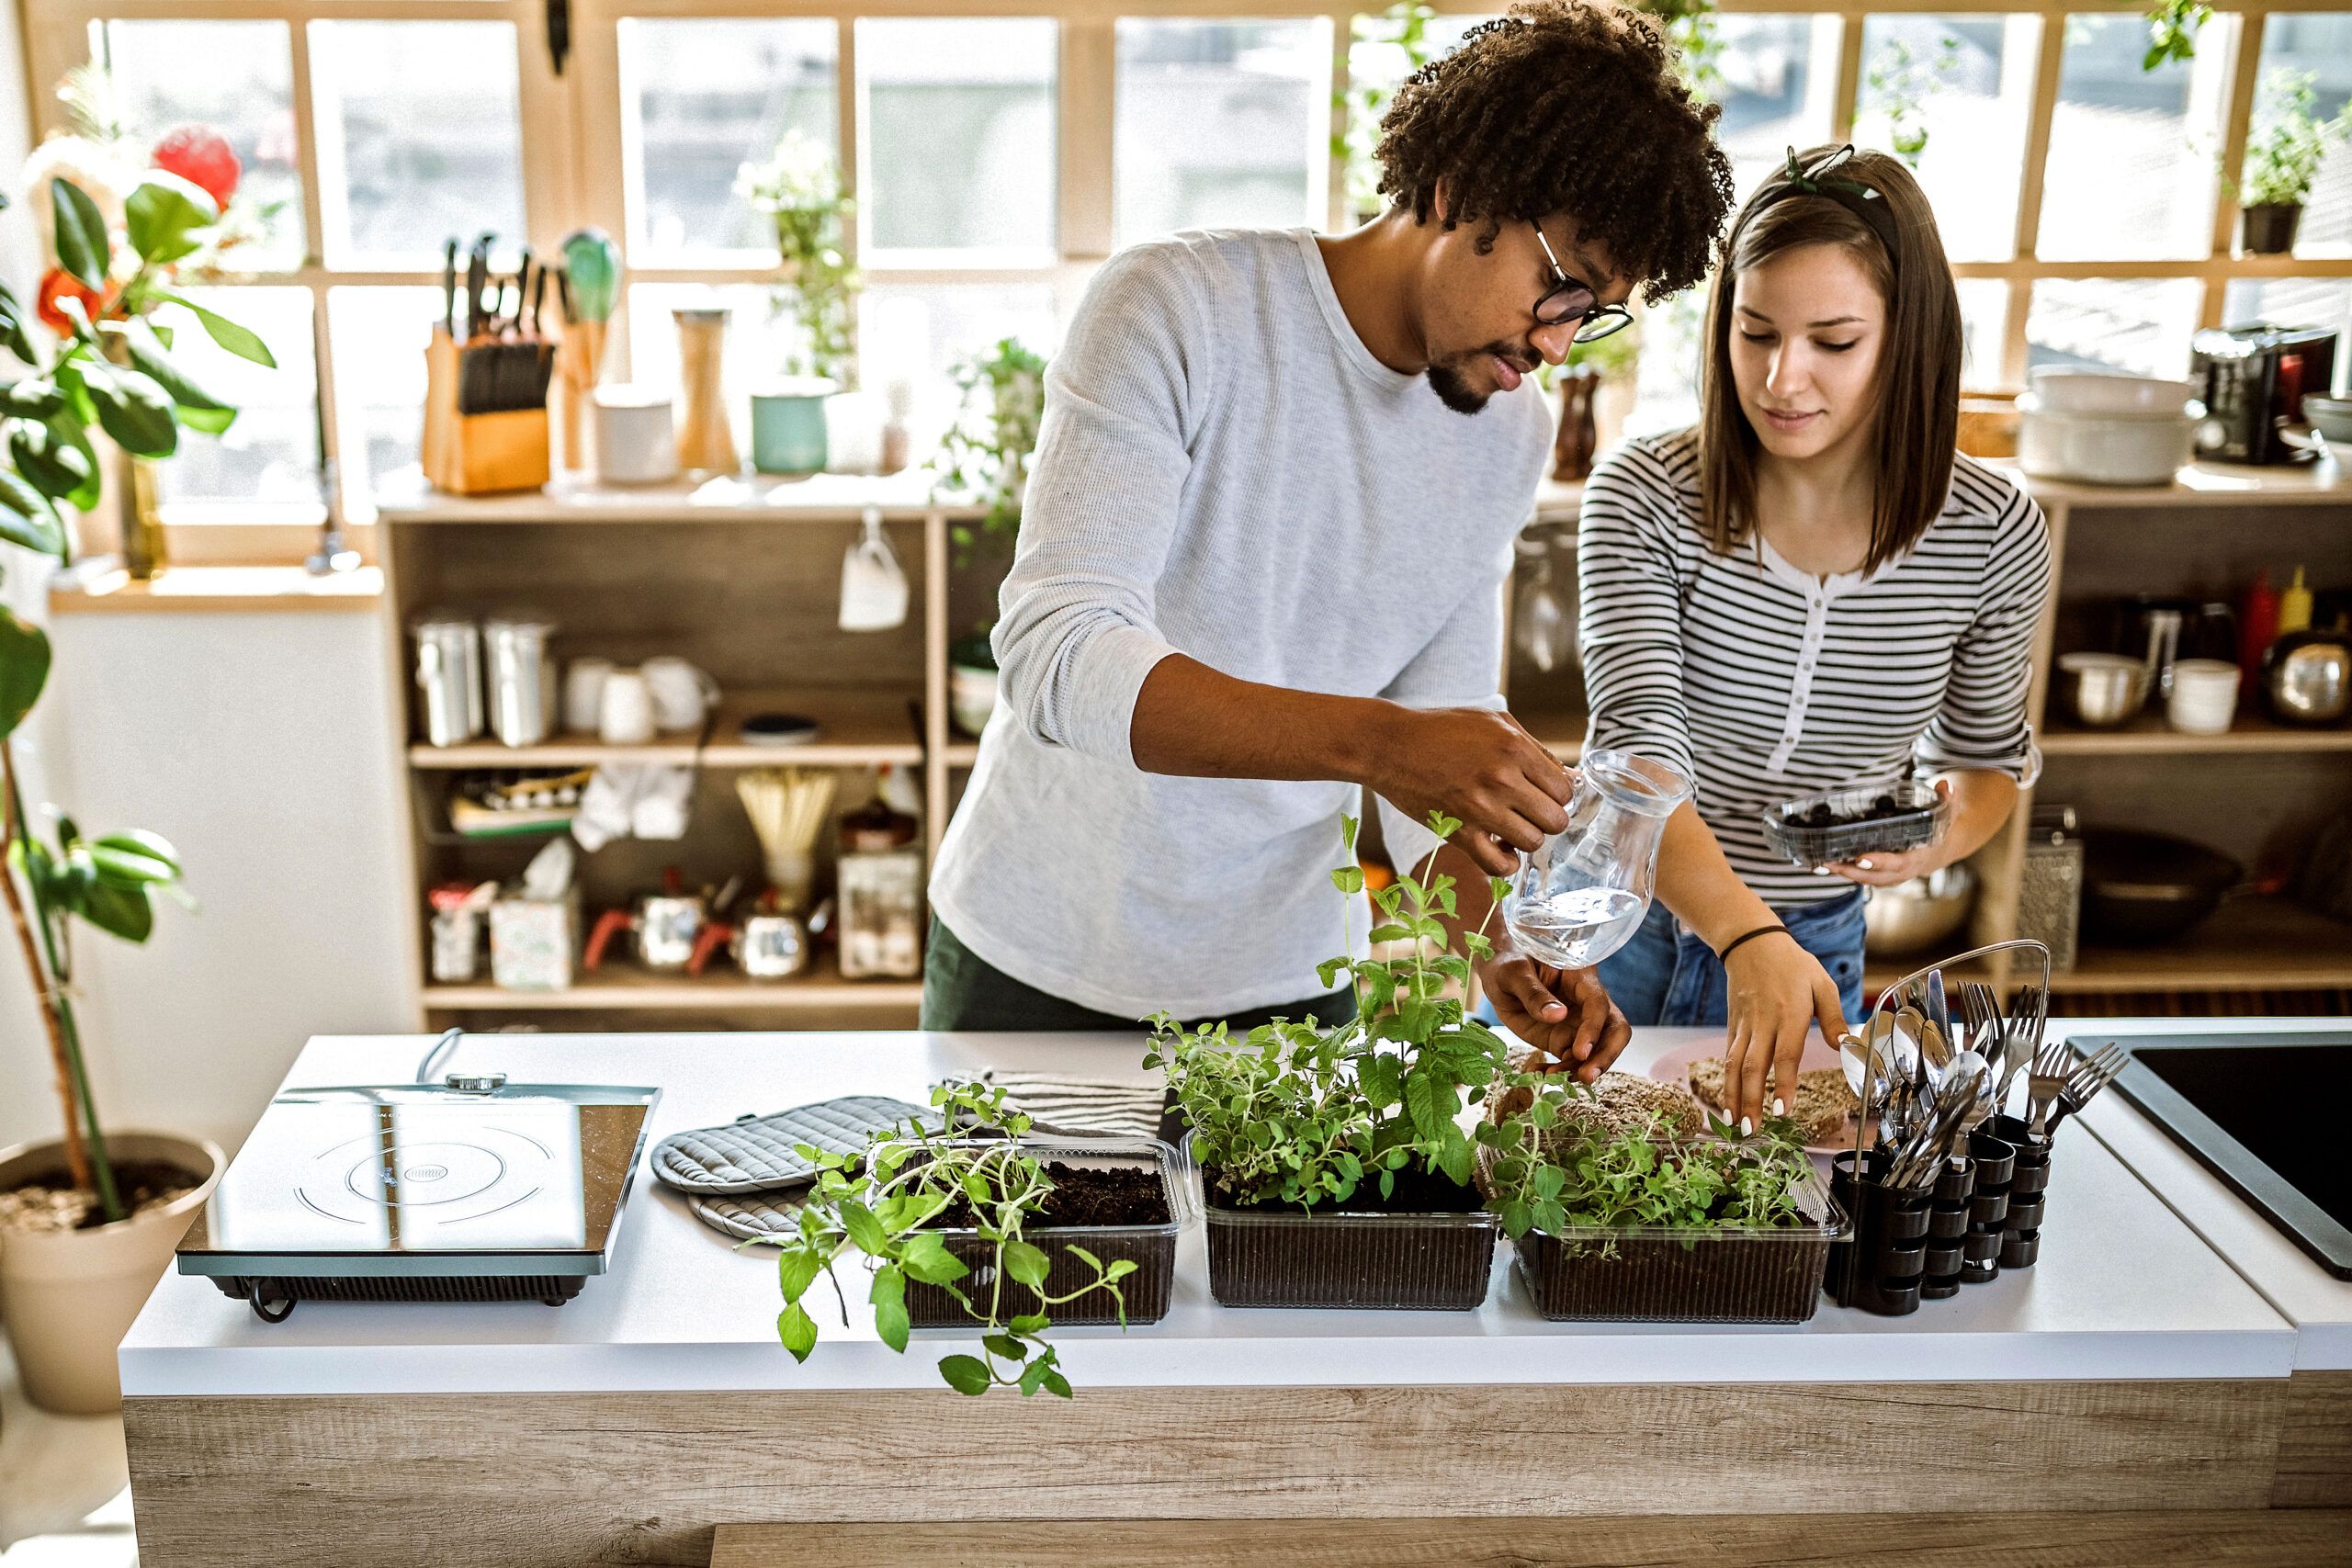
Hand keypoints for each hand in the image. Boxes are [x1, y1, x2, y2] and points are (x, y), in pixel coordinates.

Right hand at [1368, 706, 1571, 875]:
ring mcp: (1479, 806)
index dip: (1556, 796)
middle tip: (1526, 812)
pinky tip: (1497, 847)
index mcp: (1514, 746)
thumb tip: (1571, 779)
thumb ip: (1534, 748)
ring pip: (1532, 842)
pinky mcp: (1457, 830)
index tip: (1539, 795)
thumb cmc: (1441, 729)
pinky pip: (1499, 865)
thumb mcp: (1493, 722)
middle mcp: (1502, 777)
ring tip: (1508, 827)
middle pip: (1555, 819)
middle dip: (1544, 819)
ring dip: (1524, 838)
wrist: (1389, 744)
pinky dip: (1504, 863)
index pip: (1565, 790)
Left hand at [1480, 952, 1630, 1081]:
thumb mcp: (1513, 973)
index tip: (1581, 1051)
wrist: (1497, 972)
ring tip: (1552, 1078)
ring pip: (1593, 1052)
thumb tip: (1559, 1016)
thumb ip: (1533, 993)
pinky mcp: (1563, 1040)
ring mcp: (1577, 1024)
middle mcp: (1586, 1003)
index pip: (1598, 1004)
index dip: (1593, 1029)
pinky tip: (1538, 1073)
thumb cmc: (1507, 961)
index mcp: (1581, 977)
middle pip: (1613, 1031)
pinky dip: (1557, 1072)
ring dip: (1578, 1069)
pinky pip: (1569, 1061)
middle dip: (1605, 1056)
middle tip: (1586, 1076)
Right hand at [1720, 935, 1849, 1129]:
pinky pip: (1726, 1058)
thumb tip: (1847, 1045)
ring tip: (1736, 1125)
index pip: (1785, 1054)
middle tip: (1753, 1130)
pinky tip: (1728, 1104)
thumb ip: (1833, 1016)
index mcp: (1789, 1014)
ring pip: (1733, 1066)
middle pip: (1752, 1066)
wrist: (1751, 944)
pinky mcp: (1732, 1027)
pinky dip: (1726, 1084)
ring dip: (1734, 1097)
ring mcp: (1744, 1026)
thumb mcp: (1821, 983)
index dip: (1782, 1083)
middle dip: (1752, 1101)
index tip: (1782, 1110)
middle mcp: (1763, 1023)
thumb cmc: (1792, 965)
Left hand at [1826, 781, 1952, 887]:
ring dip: (1845, 874)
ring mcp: (1894, 876)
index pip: (1899, 863)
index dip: (1880, 862)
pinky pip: (1864, 878)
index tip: (1861, 858)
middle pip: (1877, 877)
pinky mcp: (1884, 876)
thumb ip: (1947, 799)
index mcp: (1920, 856)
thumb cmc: (1942, 827)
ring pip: (1868, 880)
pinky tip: (1827, 865)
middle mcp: (1906, 871)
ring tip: (1822, 864)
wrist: (1943, 848)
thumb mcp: (1947, 812)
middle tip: (1831, 862)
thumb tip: (1944, 784)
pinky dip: (1847, 874)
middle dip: (1853, 872)